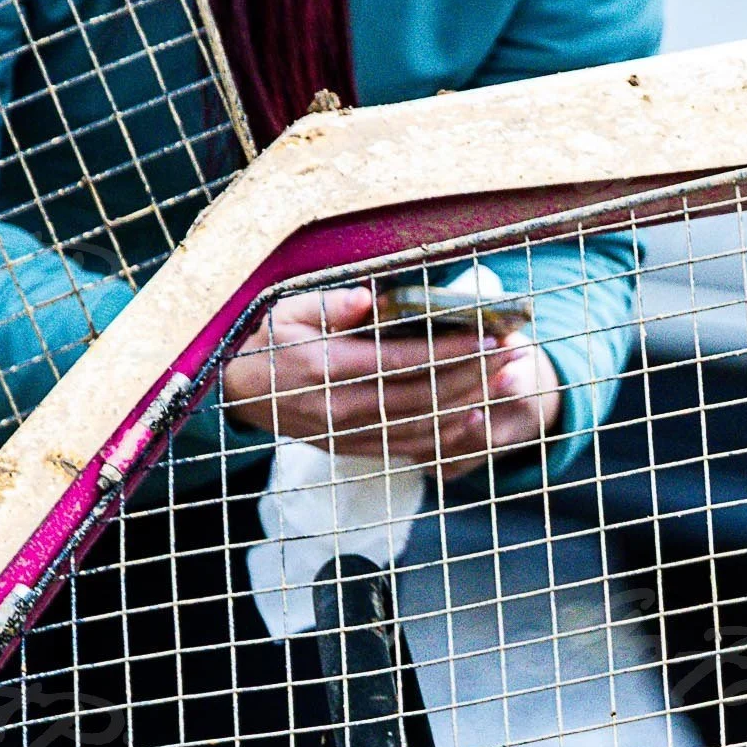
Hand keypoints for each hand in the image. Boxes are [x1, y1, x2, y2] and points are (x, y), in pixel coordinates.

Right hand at [222, 288, 562, 477]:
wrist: (235, 393)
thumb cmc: (265, 340)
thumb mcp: (285, 308)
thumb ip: (330, 305)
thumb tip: (370, 297)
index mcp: (326, 366)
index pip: (404, 360)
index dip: (452, 351)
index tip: (490, 336)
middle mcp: (341, 406)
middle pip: (423, 396)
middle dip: (474, 376)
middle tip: (511, 355)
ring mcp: (348, 433)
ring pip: (422, 426)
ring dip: (468, 404)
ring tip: (504, 381)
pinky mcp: (353, 448)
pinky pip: (408, 447)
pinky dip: (444, 435)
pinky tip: (473, 417)